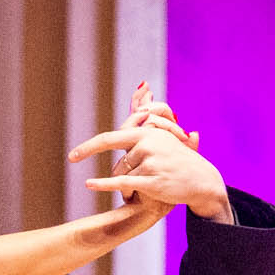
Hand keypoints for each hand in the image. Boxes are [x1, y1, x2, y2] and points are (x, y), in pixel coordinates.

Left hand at [70, 82, 234, 222]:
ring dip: (127, 187)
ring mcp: (151, 162)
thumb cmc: (179, 158)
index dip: (89, 147)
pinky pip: (122, 183)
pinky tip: (89, 184)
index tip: (72, 156)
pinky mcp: (152, 181)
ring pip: (121, 176)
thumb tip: (142, 86)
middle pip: (118, 163)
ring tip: (148, 188)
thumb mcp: (163, 135)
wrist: (202, 181)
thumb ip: (147, 114)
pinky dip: (103, 185)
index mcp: (148, 132)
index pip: (111, 139)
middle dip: (123, 175)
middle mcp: (148, 144)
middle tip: (138, 183)